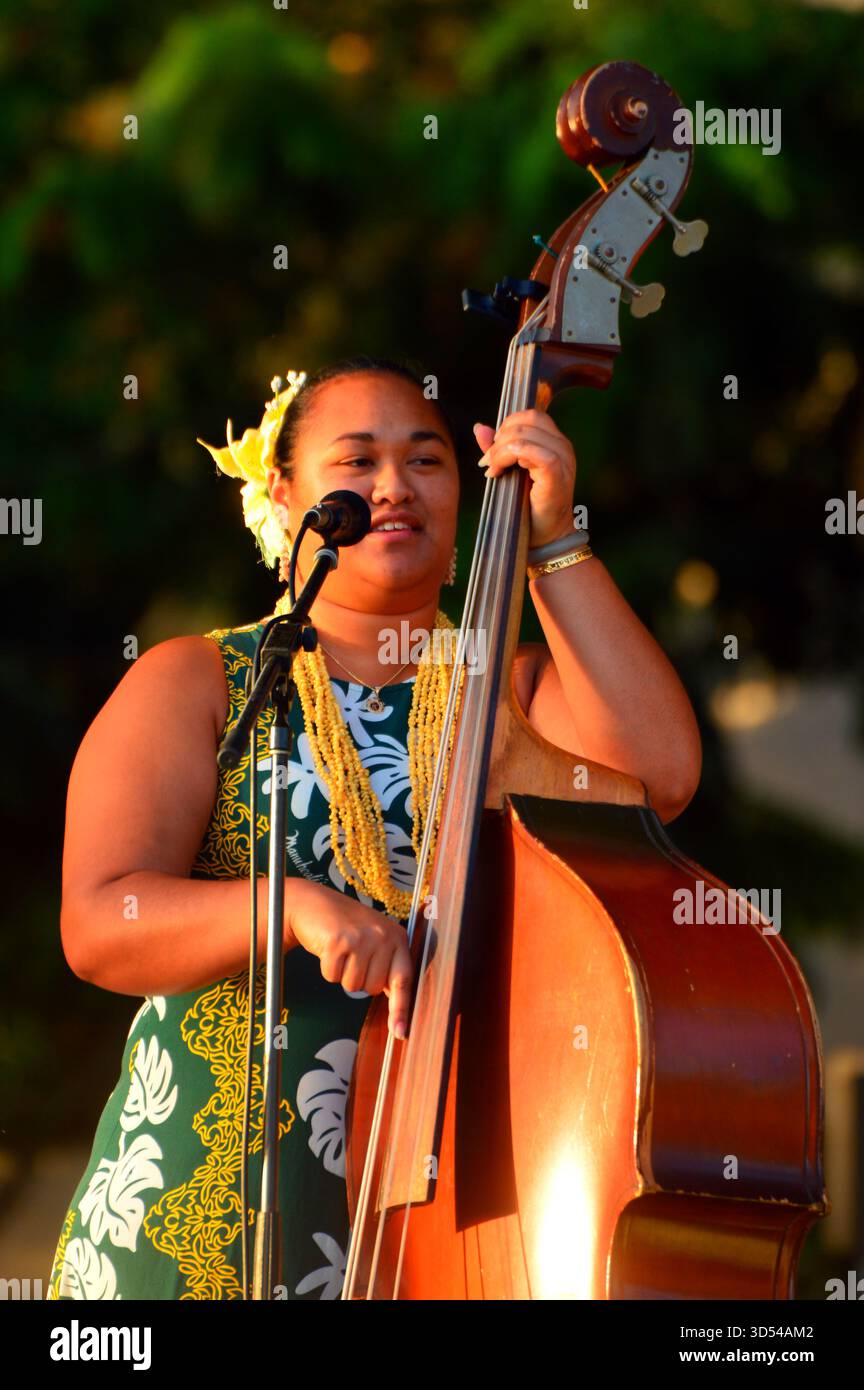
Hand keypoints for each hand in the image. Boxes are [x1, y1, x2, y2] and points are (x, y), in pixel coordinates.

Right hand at [285, 878, 412, 1038]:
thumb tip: (399, 1013)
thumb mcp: (375, 941)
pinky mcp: (338, 941)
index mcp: (397, 938)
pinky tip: (328, 949)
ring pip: (352, 985)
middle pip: (372, 988)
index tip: (401, 1033)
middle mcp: (383, 936)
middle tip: (352, 956)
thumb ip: (388, 968)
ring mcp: (361, 938)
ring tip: (341, 950)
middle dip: (358, 979)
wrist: (314, 904)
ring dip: (342, 973)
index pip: (403, 980)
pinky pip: (332, 977)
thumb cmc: (346, 927)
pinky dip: (327, 968)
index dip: (401, 1009)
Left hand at [473, 409, 576, 548]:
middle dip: (500, 439)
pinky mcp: (557, 476)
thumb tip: (479, 427)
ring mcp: (563, 461)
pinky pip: (534, 453)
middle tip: (488, 463)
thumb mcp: (511, 472)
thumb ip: (498, 449)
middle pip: (527, 420)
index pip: (531, 415)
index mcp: (555, 443)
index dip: (507, 425)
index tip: (491, 452)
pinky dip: (511, 458)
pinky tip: (500, 474)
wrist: (546, 538)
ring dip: (501, 451)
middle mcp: (563, 447)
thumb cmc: (529, 507)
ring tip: (493, 471)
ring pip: (526, 435)